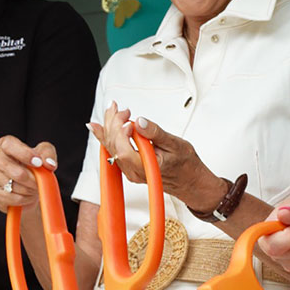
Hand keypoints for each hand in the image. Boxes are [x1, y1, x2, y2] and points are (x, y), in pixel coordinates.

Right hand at [0, 136, 59, 209]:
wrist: (30, 188)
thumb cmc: (35, 168)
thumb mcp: (45, 154)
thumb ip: (48, 154)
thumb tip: (49, 164)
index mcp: (5, 144)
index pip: (9, 145)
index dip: (25, 154)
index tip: (38, 163)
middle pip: (17, 172)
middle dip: (33, 180)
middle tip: (40, 183)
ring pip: (15, 186)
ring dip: (29, 190)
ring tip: (33, 189)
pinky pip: (11, 198)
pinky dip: (24, 199)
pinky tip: (26, 196)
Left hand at [90, 103, 215, 211]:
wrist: (190, 181)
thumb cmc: (186, 165)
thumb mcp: (175, 144)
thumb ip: (155, 133)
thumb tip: (139, 122)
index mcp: (144, 168)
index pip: (123, 149)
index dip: (120, 131)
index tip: (127, 116)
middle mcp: (134, 172)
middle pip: (114, 147)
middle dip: (113, 124)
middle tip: (118, 108)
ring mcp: (130, 171)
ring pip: (112, 148)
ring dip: (109, 127)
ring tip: (110, 110)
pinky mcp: (130, 167)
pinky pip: (114, 151)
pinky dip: (107, 136)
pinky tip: (99, 127)